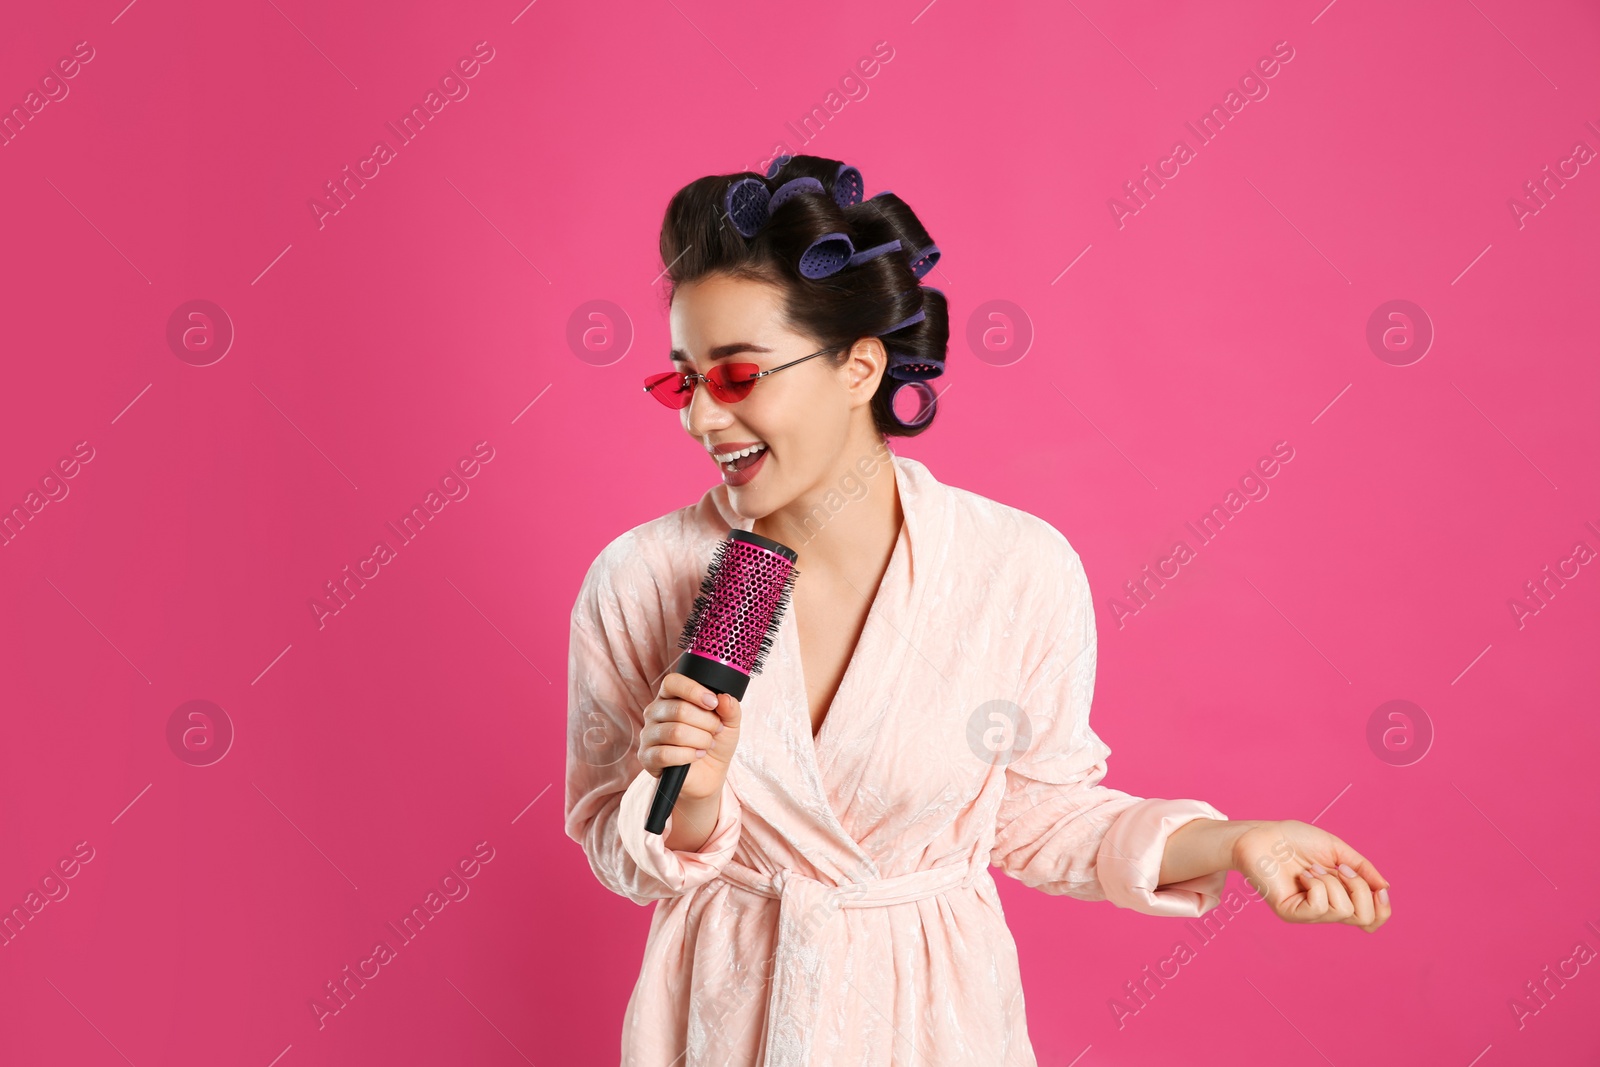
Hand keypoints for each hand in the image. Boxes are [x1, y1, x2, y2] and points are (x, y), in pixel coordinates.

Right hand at [637, 672, 741, 800]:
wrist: (709, 775)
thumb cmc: (715, 743)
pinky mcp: (647, 757)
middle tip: (716, 730)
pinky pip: (666, 754)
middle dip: (706, 722)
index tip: (713, 703)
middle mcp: (654, 712)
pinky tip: (697, 755)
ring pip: (675, 732)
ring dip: (700, 740)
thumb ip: (730, 708)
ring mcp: (648, 735)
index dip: (694, 690)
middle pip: (679, 709)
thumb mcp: (729, 724)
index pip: (673, 682)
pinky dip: (688, 755)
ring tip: (708, 744)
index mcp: (670, 697)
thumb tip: (724, 697)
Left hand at [1231, 820, 1391, 932]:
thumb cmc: (1295, 840)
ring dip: (1332, 882)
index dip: (1383, 909)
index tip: (1380, 889)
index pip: (1371, 920)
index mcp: (1340, 895)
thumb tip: (1385, 888)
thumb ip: (1363, 869)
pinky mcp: (1291, 913)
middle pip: (1365, 919)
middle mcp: (1327, 908)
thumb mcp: (1338, 850)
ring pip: (1344, 910)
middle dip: (1361, 889)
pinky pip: (1320, 907)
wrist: (1262, 835)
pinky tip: (1303, 876)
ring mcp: (1308, 913)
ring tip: (1312, 869)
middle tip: (1341, 869)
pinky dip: (1317, 885)